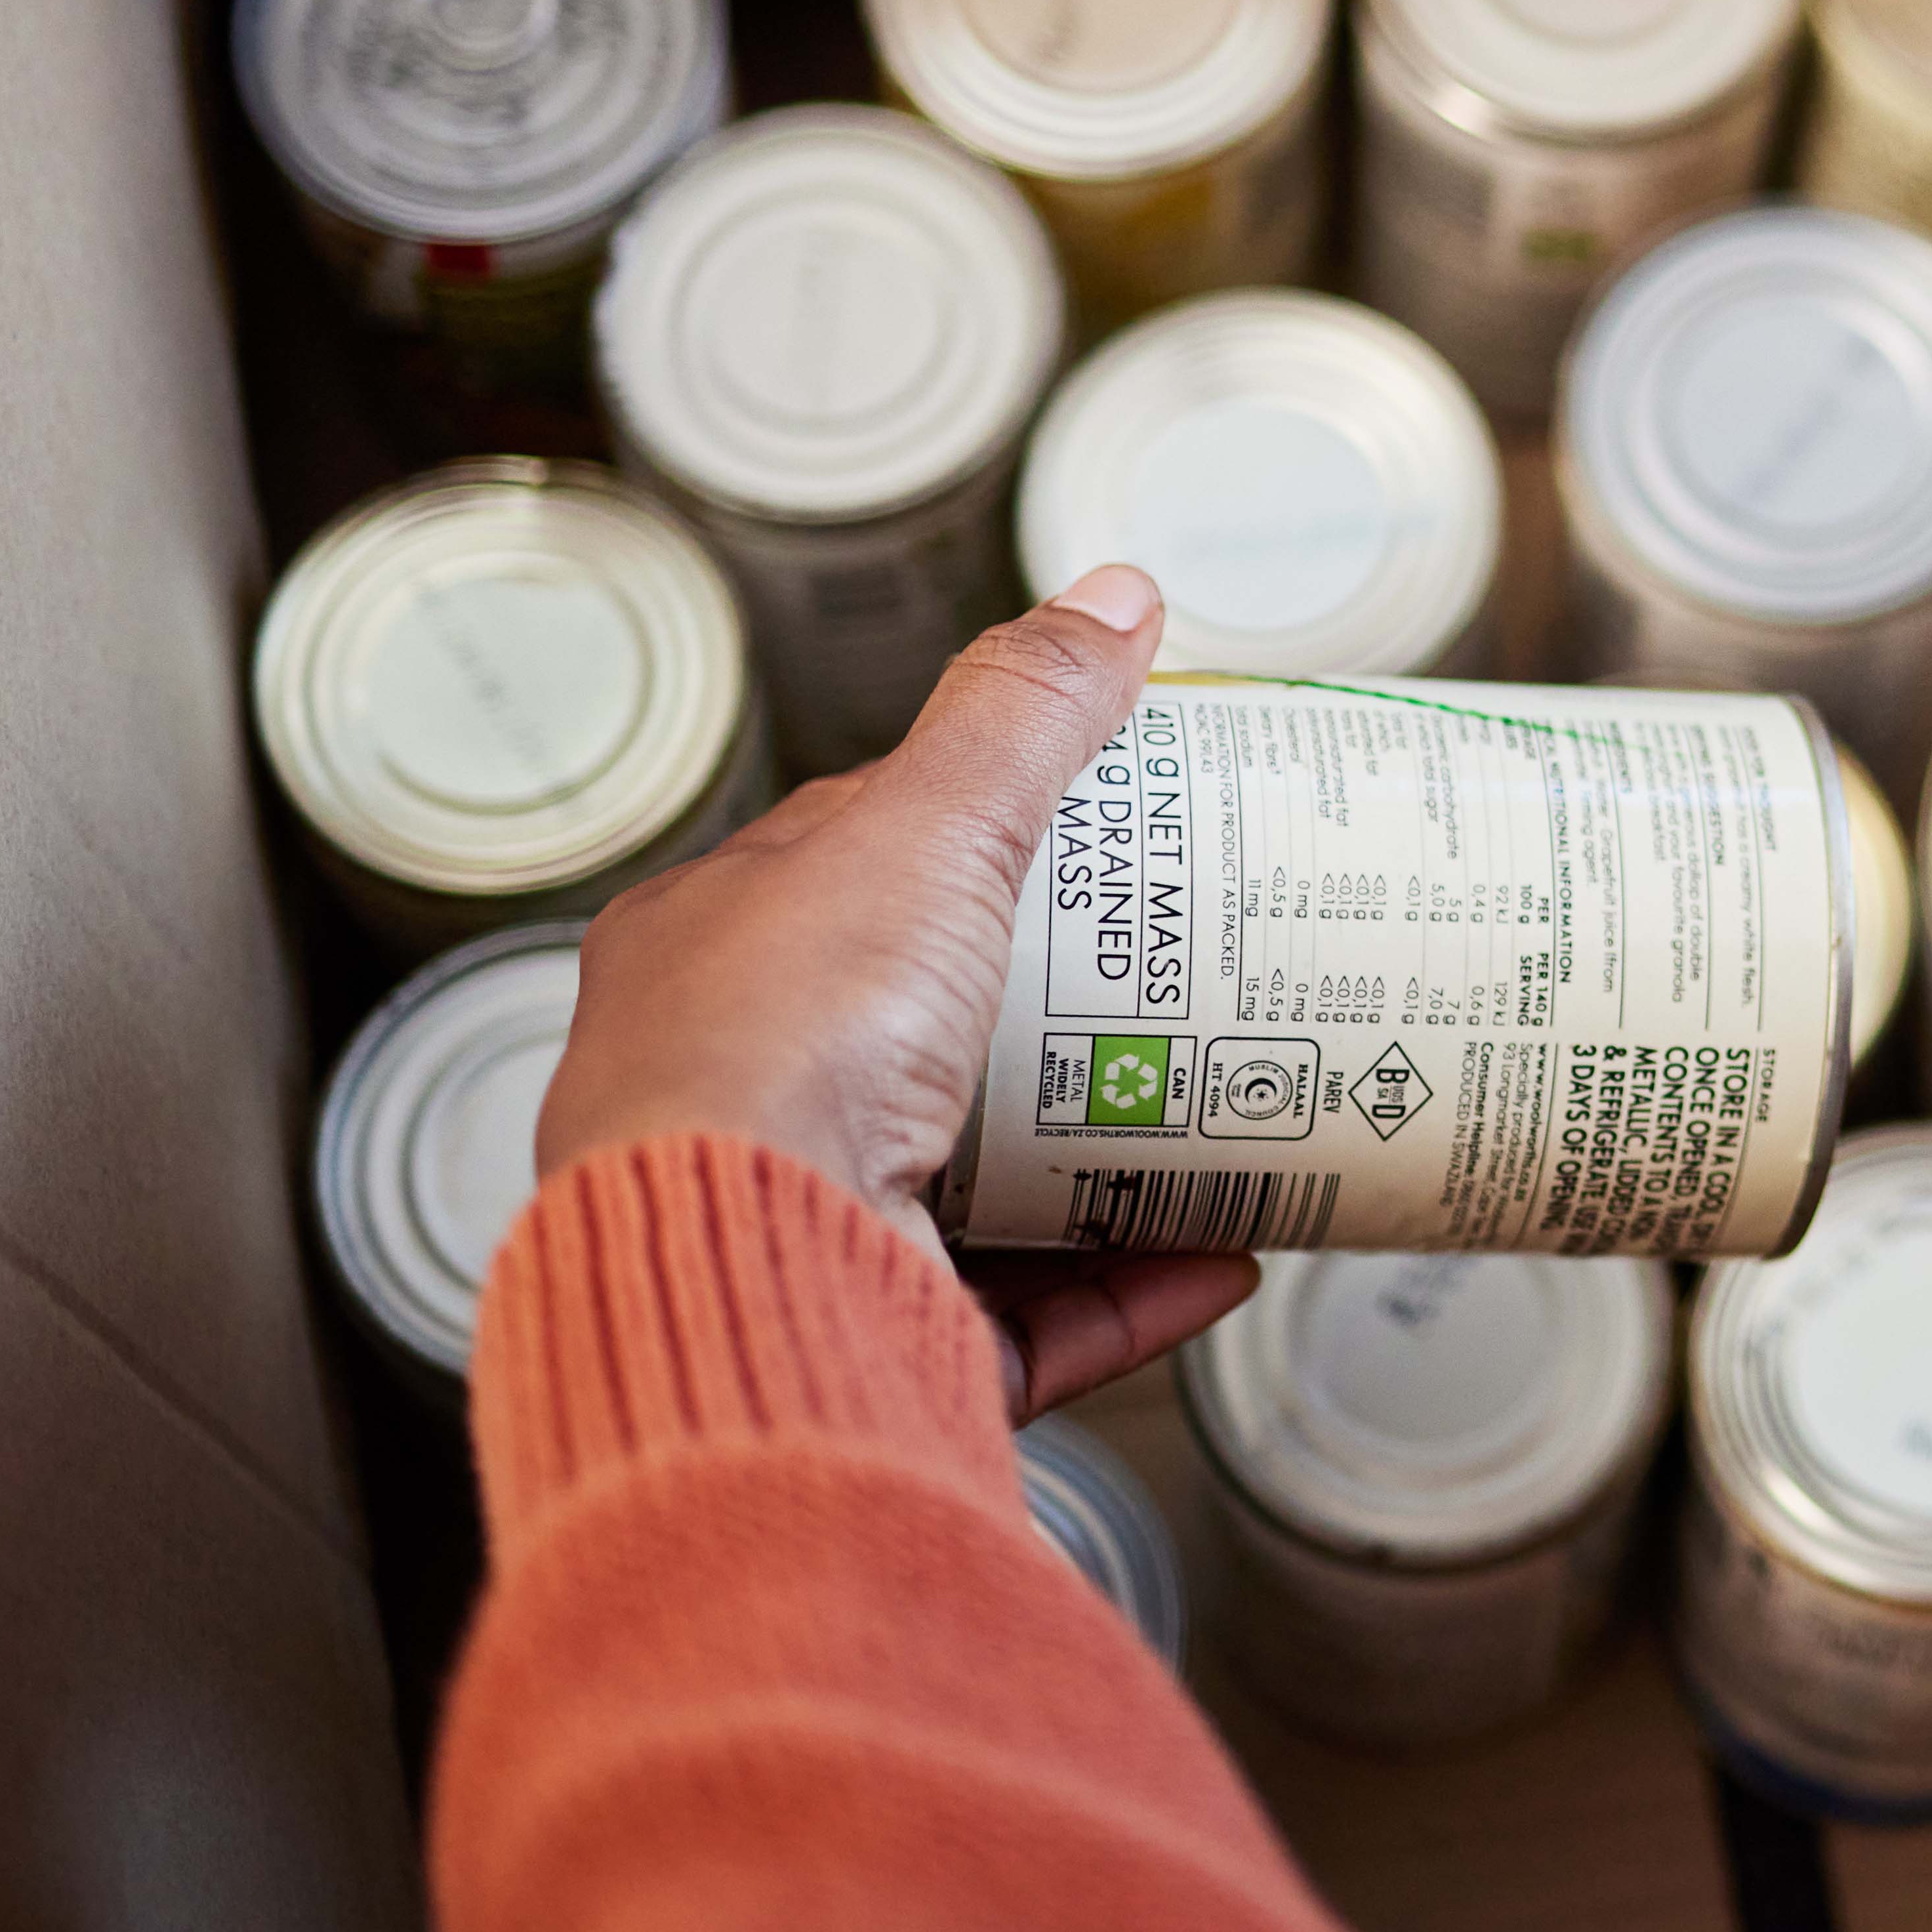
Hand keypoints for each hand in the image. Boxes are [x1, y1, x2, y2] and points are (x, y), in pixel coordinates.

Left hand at [534, 565, 1252, 1419]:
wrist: (743, 1275)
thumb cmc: (783, 1041)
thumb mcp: (923, 826)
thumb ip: (1019, 714)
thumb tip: (1113, 599)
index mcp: (706, 959)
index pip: (843, 871)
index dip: (963, 837)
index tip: (1089, 838)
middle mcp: (736, 1093)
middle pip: (919, 1032)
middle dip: (1054, 1013)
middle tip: (1184, 977)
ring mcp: (804, 1222)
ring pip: (974, 1183)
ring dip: (1106, 1152)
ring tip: (1224, 1107)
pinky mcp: (879, 1332)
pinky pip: (1031, 1312)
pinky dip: (1133, 1279)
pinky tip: (1223, 1250)